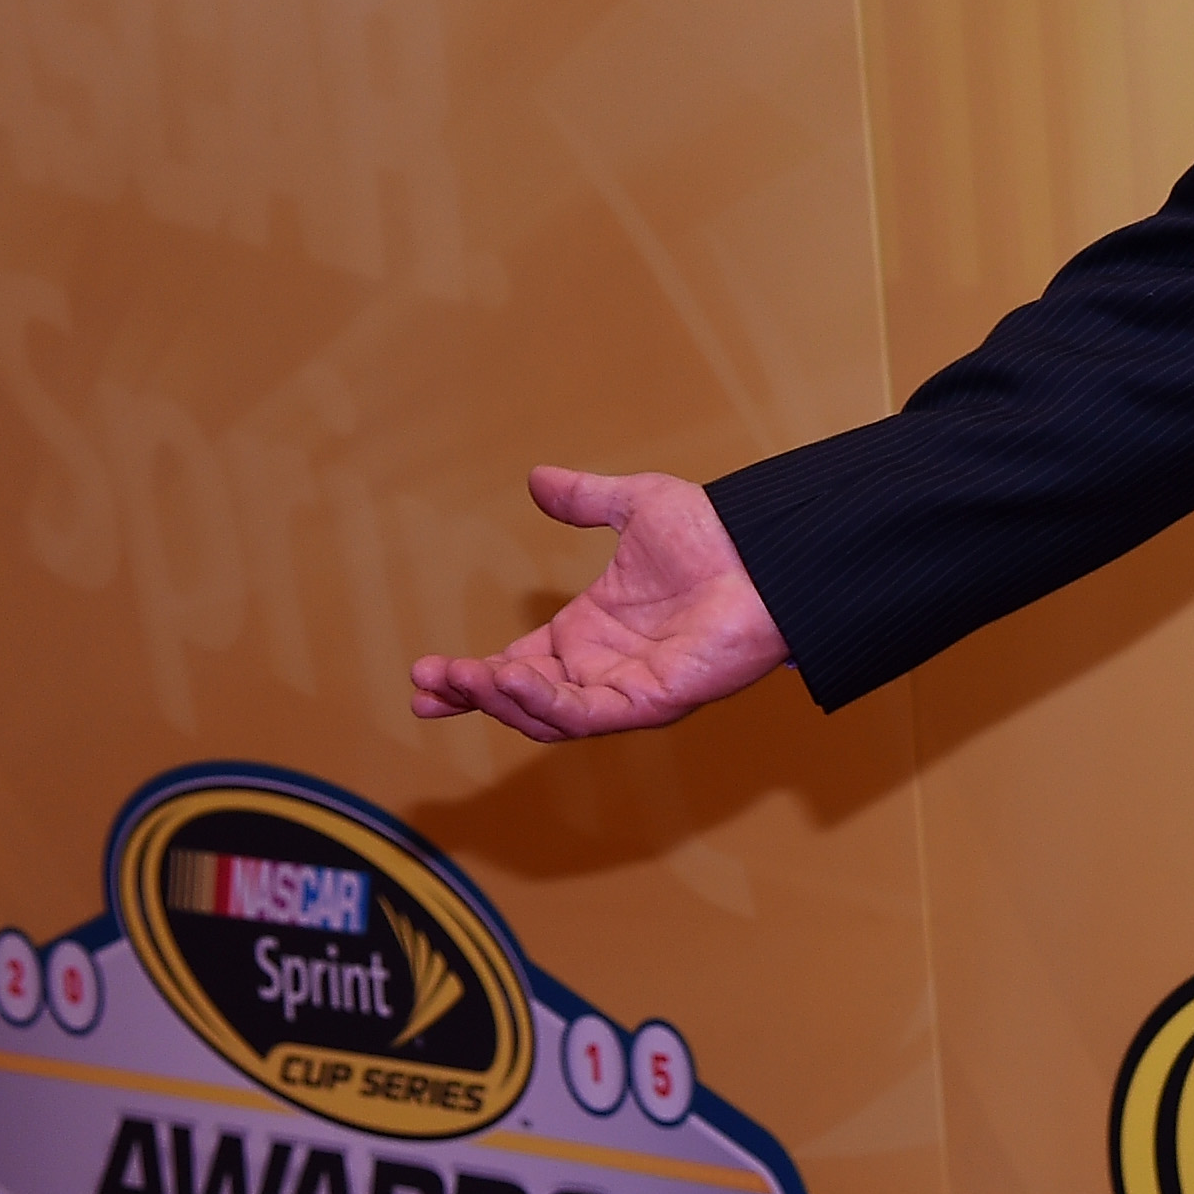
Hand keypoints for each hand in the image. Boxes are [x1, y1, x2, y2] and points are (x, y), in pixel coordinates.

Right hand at [408, 468, 788, 741]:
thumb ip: (585, 500)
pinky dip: (547, 705)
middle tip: (425, 689)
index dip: (471, 675)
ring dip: (500, 701)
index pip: (518, 665)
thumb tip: (537, 478)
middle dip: (471, 697)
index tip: (423, 676)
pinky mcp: (653, 701)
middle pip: (522, 698)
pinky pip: (589, 715)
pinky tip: (511, 682)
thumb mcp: (637, 506)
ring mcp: (627, 688)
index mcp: (591, 631)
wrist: (770, 551)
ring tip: (460, 679)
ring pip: (548, 714)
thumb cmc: (718, 533)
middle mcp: (603, 667)